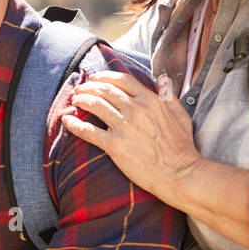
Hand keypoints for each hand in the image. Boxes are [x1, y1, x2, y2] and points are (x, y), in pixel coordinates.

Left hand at [62, 70, 200, 205]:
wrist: (180, 174)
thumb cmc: (182, 147)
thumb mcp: (180, 115)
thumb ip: (169, 96)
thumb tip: (163, 79)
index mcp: (151, 101)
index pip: (123, 80)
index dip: (105, 76)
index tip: (95, 77)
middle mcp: (136, 110)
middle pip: (105, 90)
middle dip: (89, 87)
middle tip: (80, 89)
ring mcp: (124, 127)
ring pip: (95, 106)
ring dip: (81, 100)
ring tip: (75, 100)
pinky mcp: (115, 146)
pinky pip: (89, 132)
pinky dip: (74, 125)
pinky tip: (66, 120)